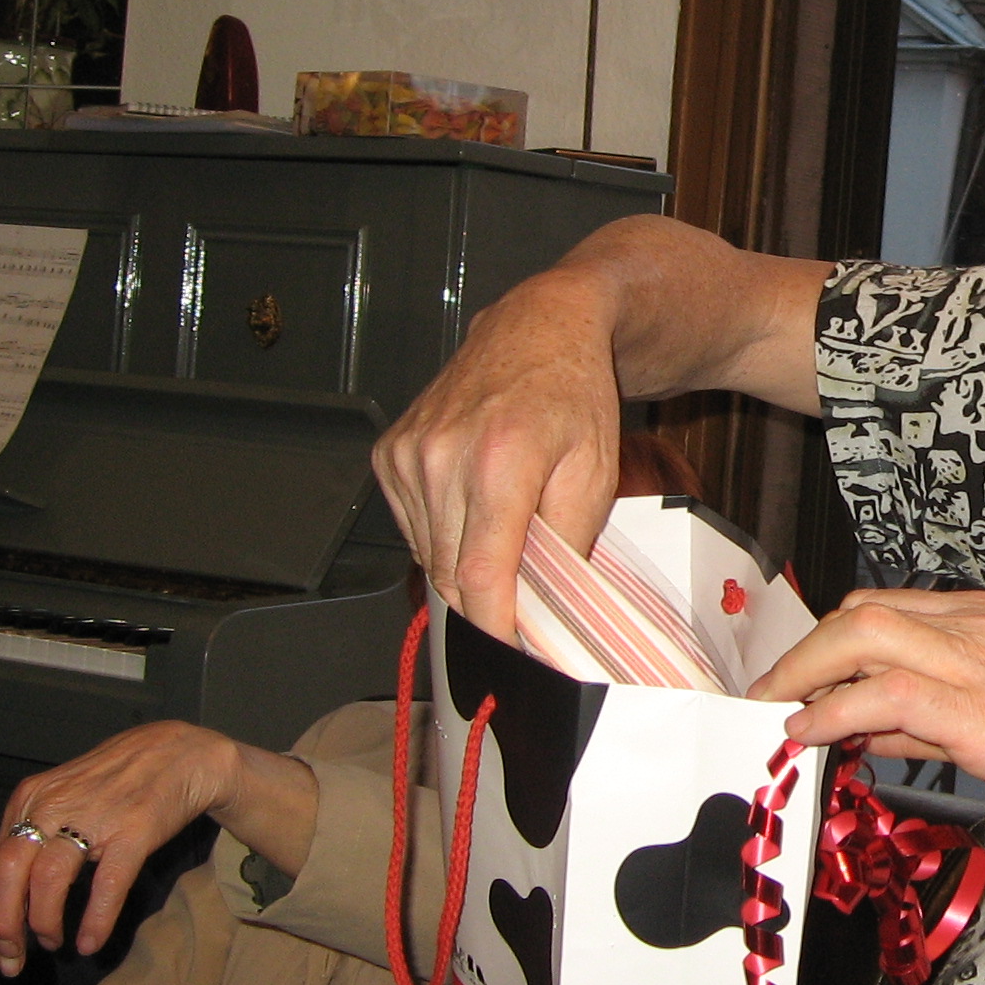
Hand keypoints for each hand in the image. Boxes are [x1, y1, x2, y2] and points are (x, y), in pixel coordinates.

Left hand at [0, 722, 311, 973]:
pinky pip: (106, 883)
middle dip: (5, 924)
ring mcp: (95, 817)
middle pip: (10, 870)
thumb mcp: (59, 804)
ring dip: (45, 921)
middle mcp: (54, 806)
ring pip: (50, 878)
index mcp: (32, 799)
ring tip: (54, 943)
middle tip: (12, 958)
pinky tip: (90, 942)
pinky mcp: (134, 831)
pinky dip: (95, 919)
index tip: (2, 945)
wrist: (179, 753)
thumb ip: (23, 846)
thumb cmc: (115, 782)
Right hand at [374, 264, 623, 642]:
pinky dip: (442, 534)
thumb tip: (544, 608)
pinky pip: (412, 527)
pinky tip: (474, 505)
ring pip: (428, 555)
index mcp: (499, 462)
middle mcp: (441, 457)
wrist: (539, 327)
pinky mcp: (389, 453)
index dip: (493, 627)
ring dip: (464, 563)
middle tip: (522, 600)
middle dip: (486, 599)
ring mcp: (408, 454)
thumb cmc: (574, 396)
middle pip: (451, 574)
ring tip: (505, 528)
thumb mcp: (595, 472)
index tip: (511, 657)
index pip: (480, 576)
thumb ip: (566, 543)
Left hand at [755, 589, 984, 871]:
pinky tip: (807, 738)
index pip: (888, 611)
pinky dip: (831, 713)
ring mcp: (984, 666)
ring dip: (800, 675)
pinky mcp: (984, 714)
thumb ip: (944, 722)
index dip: (830, 645)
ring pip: (861, 635)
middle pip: (861, 612)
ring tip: (769, 714)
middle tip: (766, 696)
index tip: (794, 682)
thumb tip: (876, 731)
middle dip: (801, 652)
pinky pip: (884, 694)